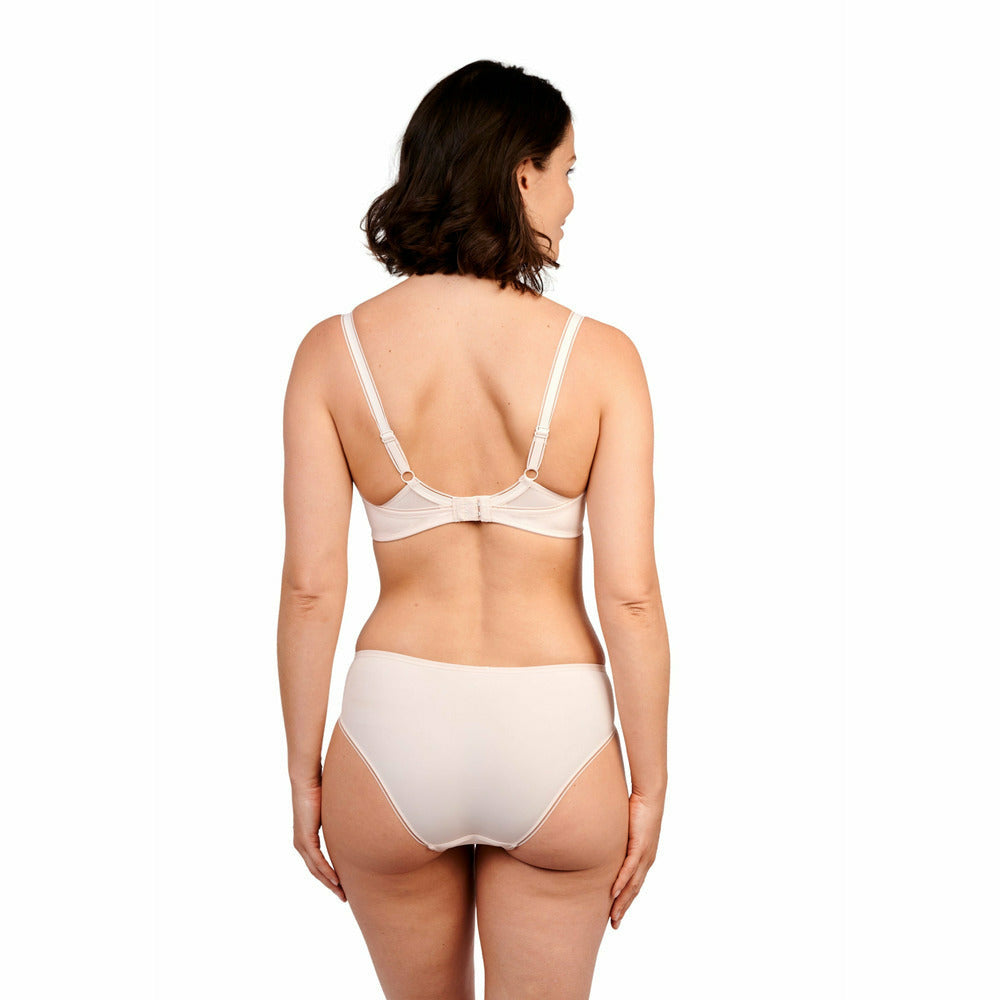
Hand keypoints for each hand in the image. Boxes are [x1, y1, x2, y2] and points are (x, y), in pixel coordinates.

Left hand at [291, 779, 345, 901]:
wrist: (307, 779)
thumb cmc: (320, 789)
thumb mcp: (332, 810)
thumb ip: (339, 819)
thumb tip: (355, 817)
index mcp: (306, 838)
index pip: (318, 863)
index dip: (329, 876)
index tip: (342, 885)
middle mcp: (301, 843)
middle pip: (316, 871)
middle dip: (331, 885)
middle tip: (343, 896)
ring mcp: (301, 842)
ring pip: (316, 870)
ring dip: (330, 883)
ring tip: (342, 893)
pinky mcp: (304, 839)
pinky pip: (317, 861)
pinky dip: (327, 872)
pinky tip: (336, 880)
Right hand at [609, 787, 664, 928]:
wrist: (650, 795)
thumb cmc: (637, 808)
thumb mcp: (625, 829)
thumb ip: (617, 840)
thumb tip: (603, 842)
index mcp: (644, 858)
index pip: (634, 885)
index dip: (626, 901)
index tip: (616, 914)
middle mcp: (647, 860)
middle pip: (634, 890)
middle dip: (624, 908)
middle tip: (614, 924)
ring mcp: (644, 855)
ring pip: (632, 884)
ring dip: (622, 902)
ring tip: (614, 916)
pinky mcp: (640, 846)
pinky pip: (629, 868)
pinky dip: (622, 882)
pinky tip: (614, 892)